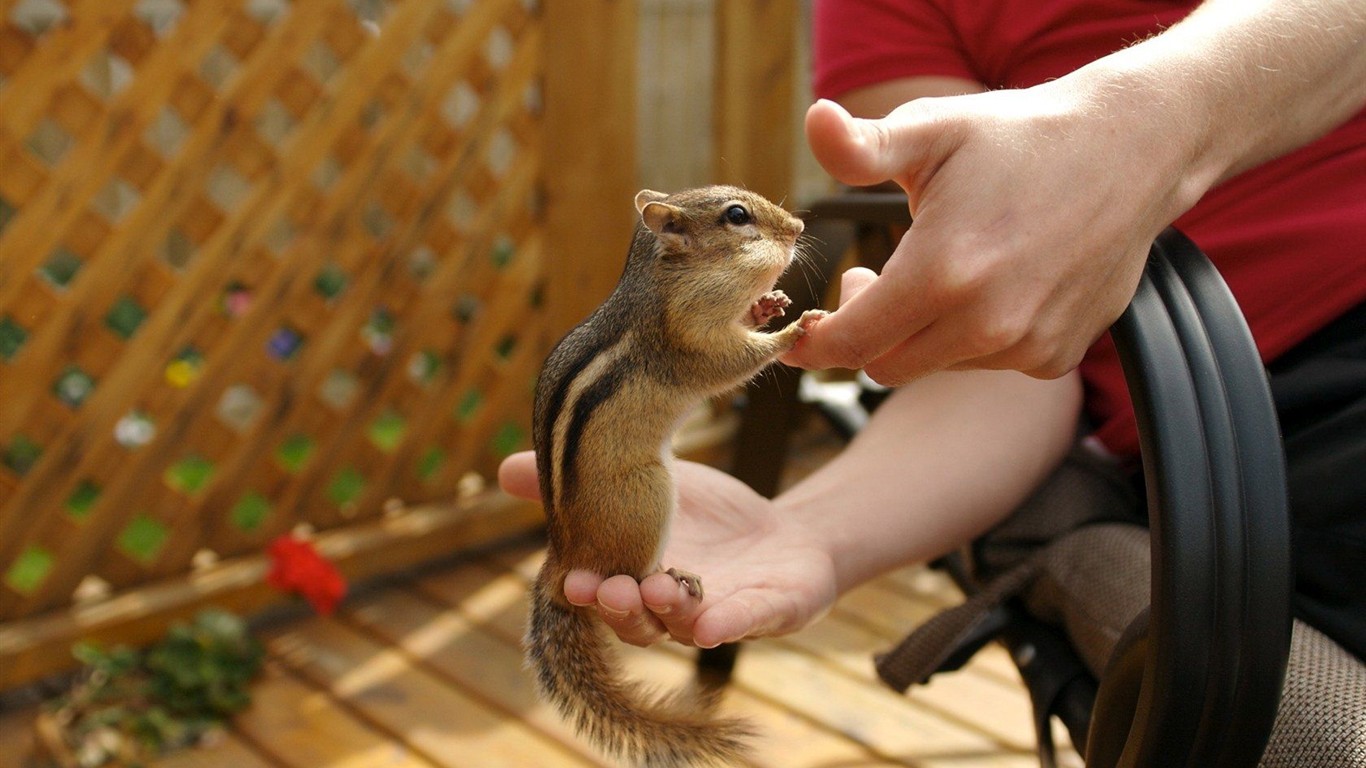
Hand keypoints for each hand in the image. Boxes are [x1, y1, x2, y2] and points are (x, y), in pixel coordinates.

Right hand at [498, 452, 837, 647]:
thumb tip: (503, 469)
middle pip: (636, 620)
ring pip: (683, 625)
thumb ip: (585, 479)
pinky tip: (712, 627)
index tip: (567, 578)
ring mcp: (715, 615)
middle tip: (604, 588)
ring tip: (656, 585)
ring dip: (666, 610)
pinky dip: (726, 626)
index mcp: (633, 579)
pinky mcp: (765, 615)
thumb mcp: (643, 481)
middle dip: (618, 606)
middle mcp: (667, 610)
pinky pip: (743, 625)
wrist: (785, 535)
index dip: (584, 590)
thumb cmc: (707, 516)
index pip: (602, 592)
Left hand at [788, 82, 1206, 382]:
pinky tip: (992, 285)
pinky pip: (989, 364)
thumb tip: (814, 120)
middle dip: (865, 332)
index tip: (803, 331)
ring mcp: (1027, 344)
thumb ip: (862, 145)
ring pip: (937, 365)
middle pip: (886, 365)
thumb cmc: (1020, 137)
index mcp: (941, 272)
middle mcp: (986, 322)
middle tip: (873, 280)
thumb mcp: (933, 130)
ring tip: (942, 270)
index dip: (815, 344)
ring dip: (924, 332)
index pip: (851, 344)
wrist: (1134, 150)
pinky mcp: (1057, 354)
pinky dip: (975, 337)